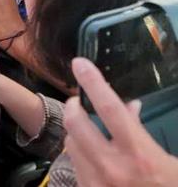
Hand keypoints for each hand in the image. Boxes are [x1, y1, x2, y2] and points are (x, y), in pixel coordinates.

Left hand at [64, 57, 177, 186]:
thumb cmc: (167, 185)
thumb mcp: (168, 161)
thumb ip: (141, 131)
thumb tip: (129, 106)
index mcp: (140, 155)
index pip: (111, 110)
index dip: (94, 83)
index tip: (80, 64)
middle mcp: (113, 167)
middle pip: (76, 123)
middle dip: (74, 107)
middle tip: (79, 102)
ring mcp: (97, 182)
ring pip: (70, 143)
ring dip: (75, 131)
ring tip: (88, 130)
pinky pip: (74, 164)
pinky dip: (79, 153)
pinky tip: (92, 154)